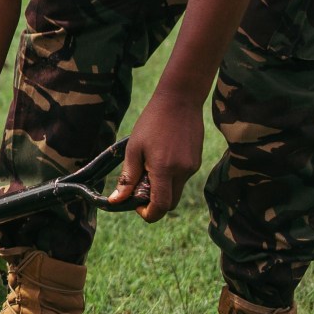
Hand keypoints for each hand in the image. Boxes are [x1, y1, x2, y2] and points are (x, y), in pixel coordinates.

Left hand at [111, 92, 202, 220]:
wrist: (180, 100)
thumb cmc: (152, 122)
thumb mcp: (133, 149)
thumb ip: (128, 177)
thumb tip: (116, 200)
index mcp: (165, 170)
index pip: (161, 206)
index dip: (147, 213)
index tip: (134, 204)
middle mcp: (183, 172)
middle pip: (169, 203)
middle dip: (153, 202)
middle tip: (138, 186)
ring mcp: (192, 167)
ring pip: (176, 190)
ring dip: (161, 187)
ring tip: (148, 165)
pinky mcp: (196, 161)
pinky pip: (182, 178)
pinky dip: (170, 177)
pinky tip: (161, 157)